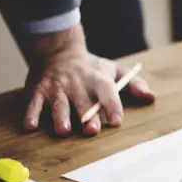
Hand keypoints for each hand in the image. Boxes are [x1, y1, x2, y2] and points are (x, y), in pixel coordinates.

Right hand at [23, 26, 153, 135]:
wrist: (57, 51)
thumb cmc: (91, 68)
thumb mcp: (113, 70)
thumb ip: (133, 84)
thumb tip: (150, 96)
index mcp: (97, 79)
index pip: (107, 92)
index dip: (112, 105)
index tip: (117, 119)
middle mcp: (76, 83)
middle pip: (82, 101)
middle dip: (87, 116)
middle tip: (91, 130)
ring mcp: (56, 87)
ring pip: (58, 104)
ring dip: (60, 117)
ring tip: (63, 131)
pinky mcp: (38, 90)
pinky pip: (33, 103)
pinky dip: (31, 114)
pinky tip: (30, 126)